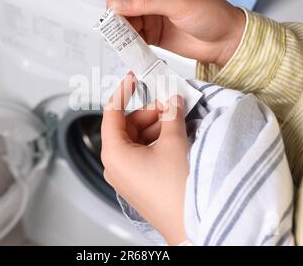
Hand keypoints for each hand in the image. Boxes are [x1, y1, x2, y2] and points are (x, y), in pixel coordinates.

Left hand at [101, 72, 189, 244]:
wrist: (190, 224)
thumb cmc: (176, 192)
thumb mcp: (174, 142)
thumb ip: (171, 115)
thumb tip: (172, 102)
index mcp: (114, 154)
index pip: (112, 113)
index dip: (123, 92)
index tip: (132, 78)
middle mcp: (115, 166)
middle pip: (126, 126)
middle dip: (149, 113)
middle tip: (169, 104)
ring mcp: (127, 176)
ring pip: (136, 140)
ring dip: (156, 127)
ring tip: (177, 121)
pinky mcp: (139, 183)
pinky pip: (143, 154)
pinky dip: (157, 142)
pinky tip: (175, 137)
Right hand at [107, 0, 244, 66]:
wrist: (226, 40)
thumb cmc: (210, 14)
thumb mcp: (179, 4)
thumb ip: (147, 3)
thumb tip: (117, 4)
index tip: (112, 14)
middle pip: (122, 6)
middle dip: (116, 18)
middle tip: (115, 32)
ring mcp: (151, 17)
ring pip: (126, 23)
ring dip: (122, 33)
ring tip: (123, 43)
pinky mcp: (153, 35)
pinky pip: (135, 38)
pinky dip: (130, 44)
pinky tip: (131, 49)